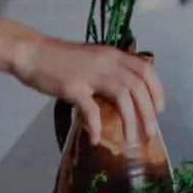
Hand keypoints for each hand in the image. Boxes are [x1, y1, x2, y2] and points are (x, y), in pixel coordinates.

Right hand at [12, 35, 164, 148]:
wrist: (33, 54)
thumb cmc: (59, 60)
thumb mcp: (91, 60)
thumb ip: (107, 71)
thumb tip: (120, 91)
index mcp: (113, 54)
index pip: (145, 69)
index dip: (156, 90)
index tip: (159, 109)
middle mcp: (107, 62)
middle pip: (138, 86)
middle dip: (148, 111)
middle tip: (150, 132)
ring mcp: (91, 74)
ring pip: (122, 96)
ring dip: (130, 119)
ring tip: (130, 138)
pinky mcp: (73, 88)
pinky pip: (91, 110)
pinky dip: (96, 126)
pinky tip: (96, 139)